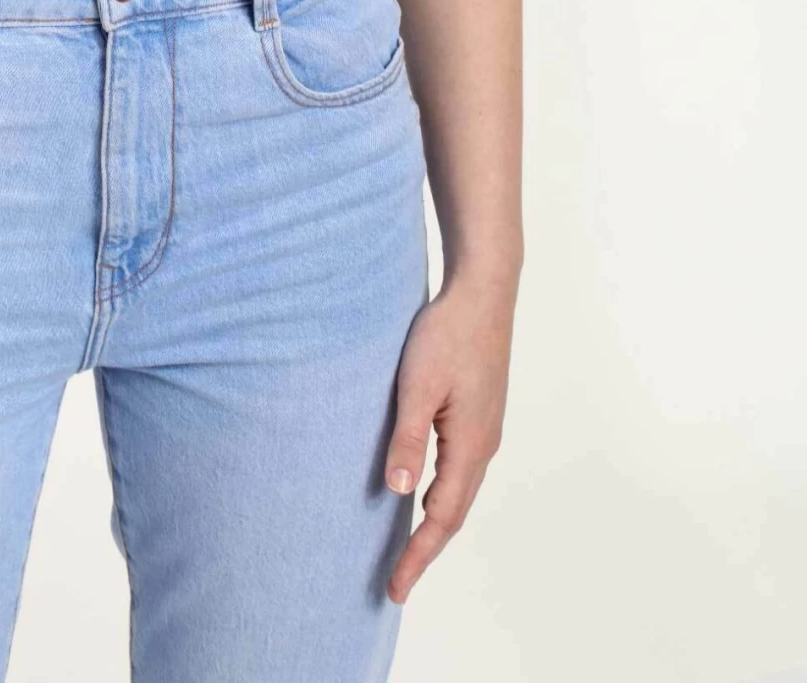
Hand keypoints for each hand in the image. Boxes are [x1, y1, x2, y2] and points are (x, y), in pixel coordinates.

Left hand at [382, 269, 515, 603]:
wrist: (483, 290)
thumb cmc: (448, 333)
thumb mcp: (418, 385)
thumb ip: (409, 438)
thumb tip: (398, 491)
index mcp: (470, 445)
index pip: (442, 518)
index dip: (417, 555)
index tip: (396, 588)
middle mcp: (483, 445)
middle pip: (453, 512)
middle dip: (425, 548)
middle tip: (396, 581)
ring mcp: (484, 429)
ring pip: (458, 490)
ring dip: (433, 522)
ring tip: (407, 546)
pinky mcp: (478, 413)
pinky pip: (459, 468)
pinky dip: (440, 492)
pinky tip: (421, 490)